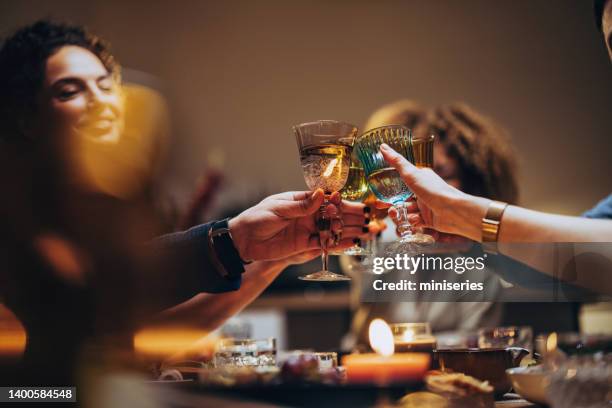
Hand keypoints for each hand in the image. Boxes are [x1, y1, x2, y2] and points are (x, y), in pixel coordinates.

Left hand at [229, 189, 376, 261]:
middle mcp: (310, 215)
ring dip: (351, 231)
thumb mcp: (278, 207)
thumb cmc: (257, 217)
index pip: (330, 200)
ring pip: (334, 231)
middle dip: (355, 217)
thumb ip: (301, 205)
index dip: (347, 202)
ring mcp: (308, 230)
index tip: (363, 203)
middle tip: (374, 219)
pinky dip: (338, 245)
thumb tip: (320, 195)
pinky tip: (353, 243)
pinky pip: (324, 244)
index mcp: (304, 200)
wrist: (242, 239)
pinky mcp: (304, 245)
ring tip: (370, 232)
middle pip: (337, 216)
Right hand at [379, 143, 489, 240]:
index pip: (401, 184)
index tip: (378, 197)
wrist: (453, 211)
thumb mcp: (411, 174)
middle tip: (386, 210)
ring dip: (401, 215)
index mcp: (419, 179)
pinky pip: (415, 222)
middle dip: (393, 206)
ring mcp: (426, 206)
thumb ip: (396, 162)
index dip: (389, 191)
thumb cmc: (434, 190)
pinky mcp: (429, 220)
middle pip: (402, 200)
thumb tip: (382, 147)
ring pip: (407, 212)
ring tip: (398, 217)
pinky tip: (415, 221)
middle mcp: (423, 192)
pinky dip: (412, 222)